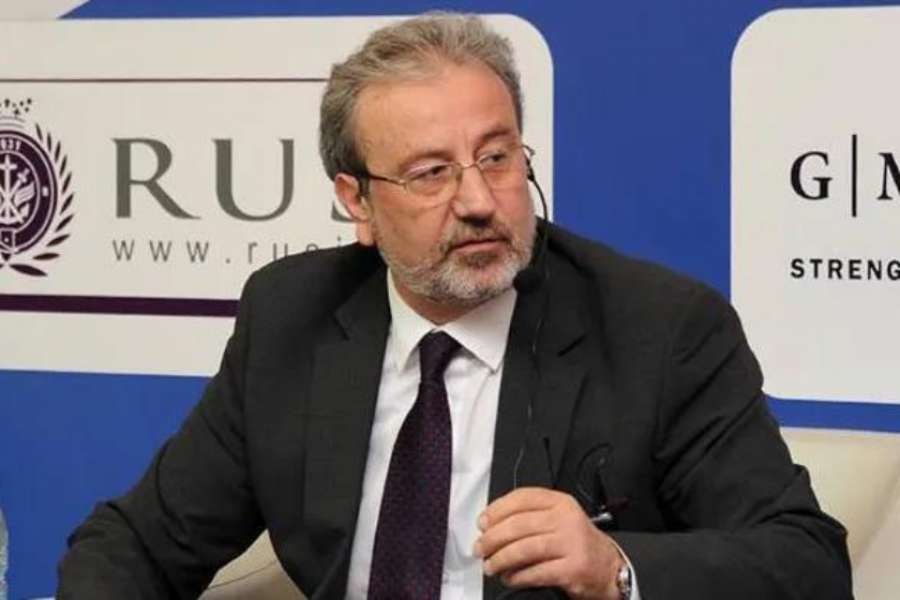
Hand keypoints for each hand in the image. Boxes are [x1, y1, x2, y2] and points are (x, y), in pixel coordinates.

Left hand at [474, 487, 624, 599]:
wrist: (607, 566)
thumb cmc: (575, 542)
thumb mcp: (558, 518)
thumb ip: (530, 516)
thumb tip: (490, 525)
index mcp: (560, 502)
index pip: (522, 498)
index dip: (497, 510)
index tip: (482, 523)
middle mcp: (566, 519)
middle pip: (519, 525)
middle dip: (493, 538)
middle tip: (480, 549)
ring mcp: (571, 543)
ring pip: (524, 549)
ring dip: (501, 559)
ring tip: (490, 566)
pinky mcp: (573, 568)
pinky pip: (536, 572)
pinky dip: (518, 577)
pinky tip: (510, 578)